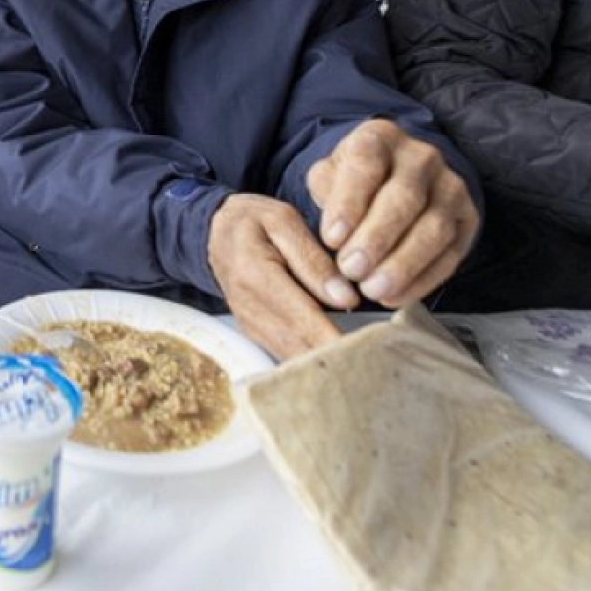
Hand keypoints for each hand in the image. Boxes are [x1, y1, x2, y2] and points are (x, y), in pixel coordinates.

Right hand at [207, 193, 357, 359]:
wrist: (212, 233)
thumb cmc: (252, 220)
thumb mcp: (283, 221)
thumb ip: (314, 259)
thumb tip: (346, 298)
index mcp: (256, 275)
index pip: (303, 319)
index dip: (336, 341)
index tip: (370, 355)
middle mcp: (250, 309)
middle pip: (299, 347)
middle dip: (338, 361)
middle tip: (378, 369)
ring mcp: (250, 326)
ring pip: (293, 358)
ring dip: (327, 366)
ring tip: (366, 368)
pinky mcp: (255, 334)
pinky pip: (286, 355)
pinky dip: (313, 361)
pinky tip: (340, 360)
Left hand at [307, 119, 478, 306]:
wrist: (394, 177)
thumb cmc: (353, 180)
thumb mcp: (328, 174)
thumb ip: (326, 193)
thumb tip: (335, 234)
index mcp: (380, 138)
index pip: (365, 166)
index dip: (348, 204)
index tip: (331, 239)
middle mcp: (421, 157)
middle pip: (404, 199)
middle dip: (376, 239)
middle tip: (351, 271)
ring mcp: (451, 186)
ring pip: (433, 228)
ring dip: (402, 264)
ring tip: (372, 289)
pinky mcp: (468, 218)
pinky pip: (451, 254)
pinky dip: (423, 280)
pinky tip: (396, 296)